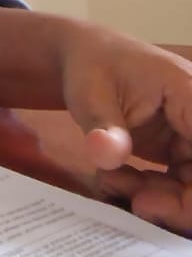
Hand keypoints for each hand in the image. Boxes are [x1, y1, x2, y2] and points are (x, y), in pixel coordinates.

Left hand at [61, 24, 191, 230]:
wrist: (82, 59)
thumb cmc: (89, 67)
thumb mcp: (90, 96)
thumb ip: (104, 129)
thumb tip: (106, 156)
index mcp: (190, 95)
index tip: (154, 204)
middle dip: (177, 203)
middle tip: (135, 203)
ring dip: (160, 198)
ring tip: (112, 182)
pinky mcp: (183, 149)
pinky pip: (181, 184)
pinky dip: (154, 192)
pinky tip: (118, 180)